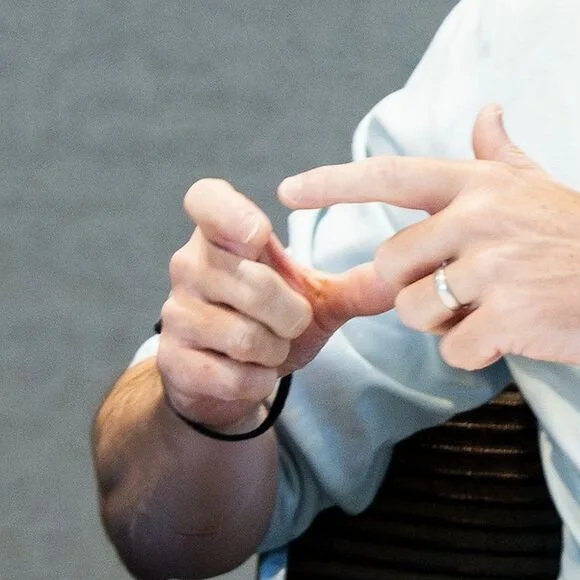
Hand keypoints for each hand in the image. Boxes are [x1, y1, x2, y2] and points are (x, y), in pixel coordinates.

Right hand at [155, 179, 395, 431]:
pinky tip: (255, 373)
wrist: (227, 378)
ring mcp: (175, 313)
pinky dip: (258, 380)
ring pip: (244, 335)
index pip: (205, 199)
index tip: (260, 234)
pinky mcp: (172, 360)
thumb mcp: (317, 297)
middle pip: (252, 284)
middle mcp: (189, 265)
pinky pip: (231, 374)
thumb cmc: (274, 320)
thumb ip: (360, 283)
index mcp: (223, 234)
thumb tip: (406, 274)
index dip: (230, 212)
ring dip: (275, 350)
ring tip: (269, 345)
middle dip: (289, 314)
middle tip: (290, 321)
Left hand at [278, 105, 579, 374]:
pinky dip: (476, 354)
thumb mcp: (545, 186)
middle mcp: (482, 218)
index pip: (392, 176)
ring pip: (416, 312)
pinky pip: (453, 350)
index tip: (288, 191)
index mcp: (485, 184)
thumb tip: (486, 110)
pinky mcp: (509, 317)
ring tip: (496, 310)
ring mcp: (495, 268)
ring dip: (446, 325)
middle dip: (414, 291)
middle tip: (464, 294)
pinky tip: (516, 336)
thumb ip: (502, 154)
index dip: (335, 183)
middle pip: (394, 265)